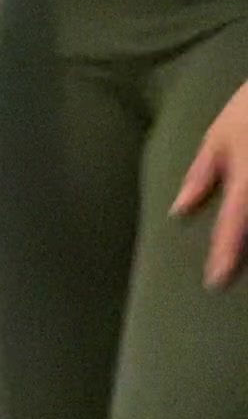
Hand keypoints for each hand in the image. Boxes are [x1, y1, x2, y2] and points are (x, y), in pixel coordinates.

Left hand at [172, 81, 247, 286]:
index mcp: (247, 179)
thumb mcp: (219, 137)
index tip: (215, 281)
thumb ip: (201, 175)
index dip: (225, 254)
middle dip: (244, 251)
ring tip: (239, 261)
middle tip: (227, 274)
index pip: (234, 222)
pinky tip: (247, 237)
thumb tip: (179, 211)